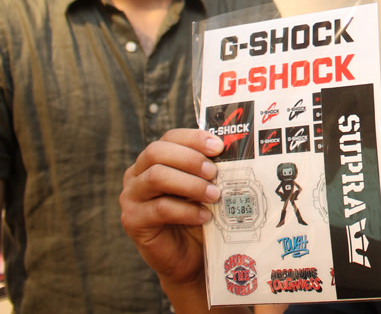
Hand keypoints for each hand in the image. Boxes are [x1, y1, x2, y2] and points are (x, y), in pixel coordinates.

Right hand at [120, 128, 226, 311]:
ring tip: (214, 195)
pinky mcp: (132, 221)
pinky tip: (204, 216)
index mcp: (155, 159)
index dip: (194, 138)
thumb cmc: (200, 215)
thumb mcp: (206, 187)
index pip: (170, 137)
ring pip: (156, 177)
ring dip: (190, 184)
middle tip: (214, 173)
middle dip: (190, 159)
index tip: (219, 146)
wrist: (190, 257)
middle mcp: (137, 174)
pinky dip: (186, 211)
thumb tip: (234, 150)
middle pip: (156, 152)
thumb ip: (211, 169)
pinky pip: (159, 208)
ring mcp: (131, 197)